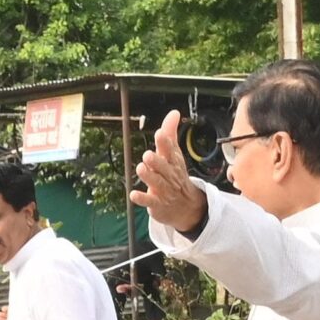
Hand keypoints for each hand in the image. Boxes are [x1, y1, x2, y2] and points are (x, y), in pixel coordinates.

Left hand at [130, 112, 205, 235]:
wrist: (186, 206)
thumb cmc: (175, 175)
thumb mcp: (174, 154)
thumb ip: (171, 133)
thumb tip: (174, 112)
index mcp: (173, 161)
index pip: (170, 151)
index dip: (165, 143)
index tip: (159, 134)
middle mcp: (169, 175)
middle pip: (163, 167)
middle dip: (156, 161)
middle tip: (147, 155)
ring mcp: (163, 190)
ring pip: (156, 182)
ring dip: (148, 176)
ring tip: (140, 168)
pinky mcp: (157, 203)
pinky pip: (149, 201)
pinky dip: (141, 198)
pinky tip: (133, 194)